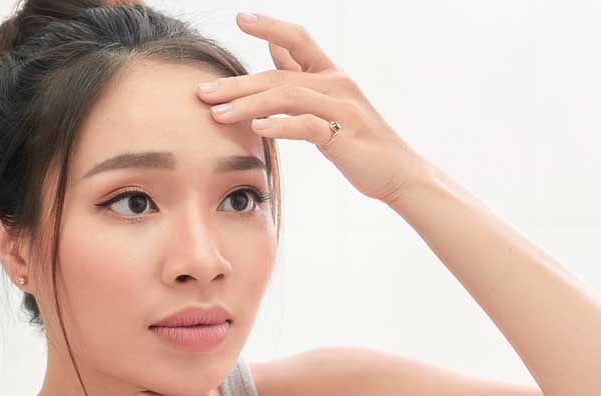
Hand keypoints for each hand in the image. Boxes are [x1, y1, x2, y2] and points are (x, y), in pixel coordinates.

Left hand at [197, 12, 428, 204]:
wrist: (398, 172)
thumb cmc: (358, 139)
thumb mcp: (329, 100)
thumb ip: (301, 73)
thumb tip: (273, 45)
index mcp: (331, 73)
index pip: (299, 40)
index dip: (270, 26)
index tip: (241, 18)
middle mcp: (337, 84)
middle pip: (279, 76)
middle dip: (237, 84)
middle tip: (202, 92)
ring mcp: (342, 108)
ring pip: (287, 97)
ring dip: (248, 105)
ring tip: (218, 114)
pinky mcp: (344, 136)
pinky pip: (307, 126)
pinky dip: (280, 126)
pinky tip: (257, 129)